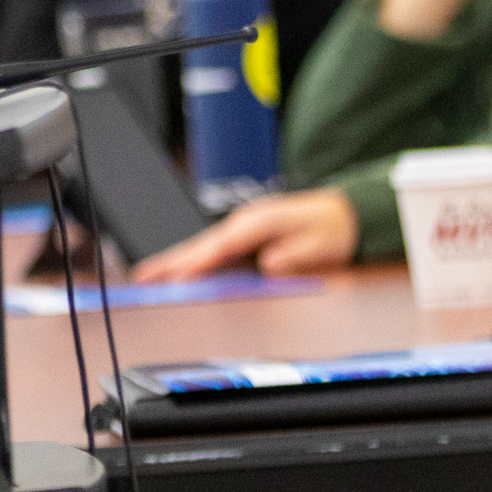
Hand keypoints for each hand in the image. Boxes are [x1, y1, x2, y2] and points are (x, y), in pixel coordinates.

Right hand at [131, 190, 358, 281]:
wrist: (348, 213)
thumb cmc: (333, 227)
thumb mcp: (320, 244)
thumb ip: (293, 255)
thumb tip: (268, 264)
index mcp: (259, 223)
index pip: (220, 247)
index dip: (195, 263)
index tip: (175, 278)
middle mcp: (246, 222)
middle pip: (202, 245)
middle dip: (171, 261)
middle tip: (143, 276)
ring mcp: (245, 227)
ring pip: (204, 246)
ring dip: (177, 260)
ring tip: (150, 275)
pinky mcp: (248, 235)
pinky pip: (215, 249)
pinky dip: (194, 258)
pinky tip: (182, 269)